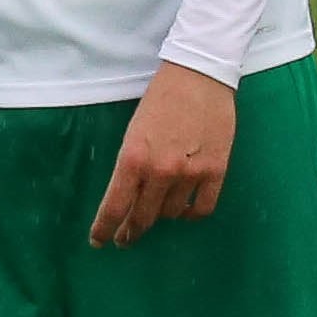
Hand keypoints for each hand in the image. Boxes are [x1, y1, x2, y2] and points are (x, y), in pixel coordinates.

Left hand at [90, 62, 236, 246]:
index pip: (114, 207)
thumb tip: (129, 196)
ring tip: (158, 211)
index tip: (100, 241)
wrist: (199, 74)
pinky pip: (201, 209)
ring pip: (171, 214)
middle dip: (130, 231)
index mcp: (133, 158)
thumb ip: (131, 166)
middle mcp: (160, 171)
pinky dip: (190, 215)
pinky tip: (184, 211)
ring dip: (161, 216)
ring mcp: (190, 173)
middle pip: (142, 218)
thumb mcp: (134, 132)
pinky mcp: (216, 171)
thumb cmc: (161, 98)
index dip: (104, 230)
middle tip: (126, 237)